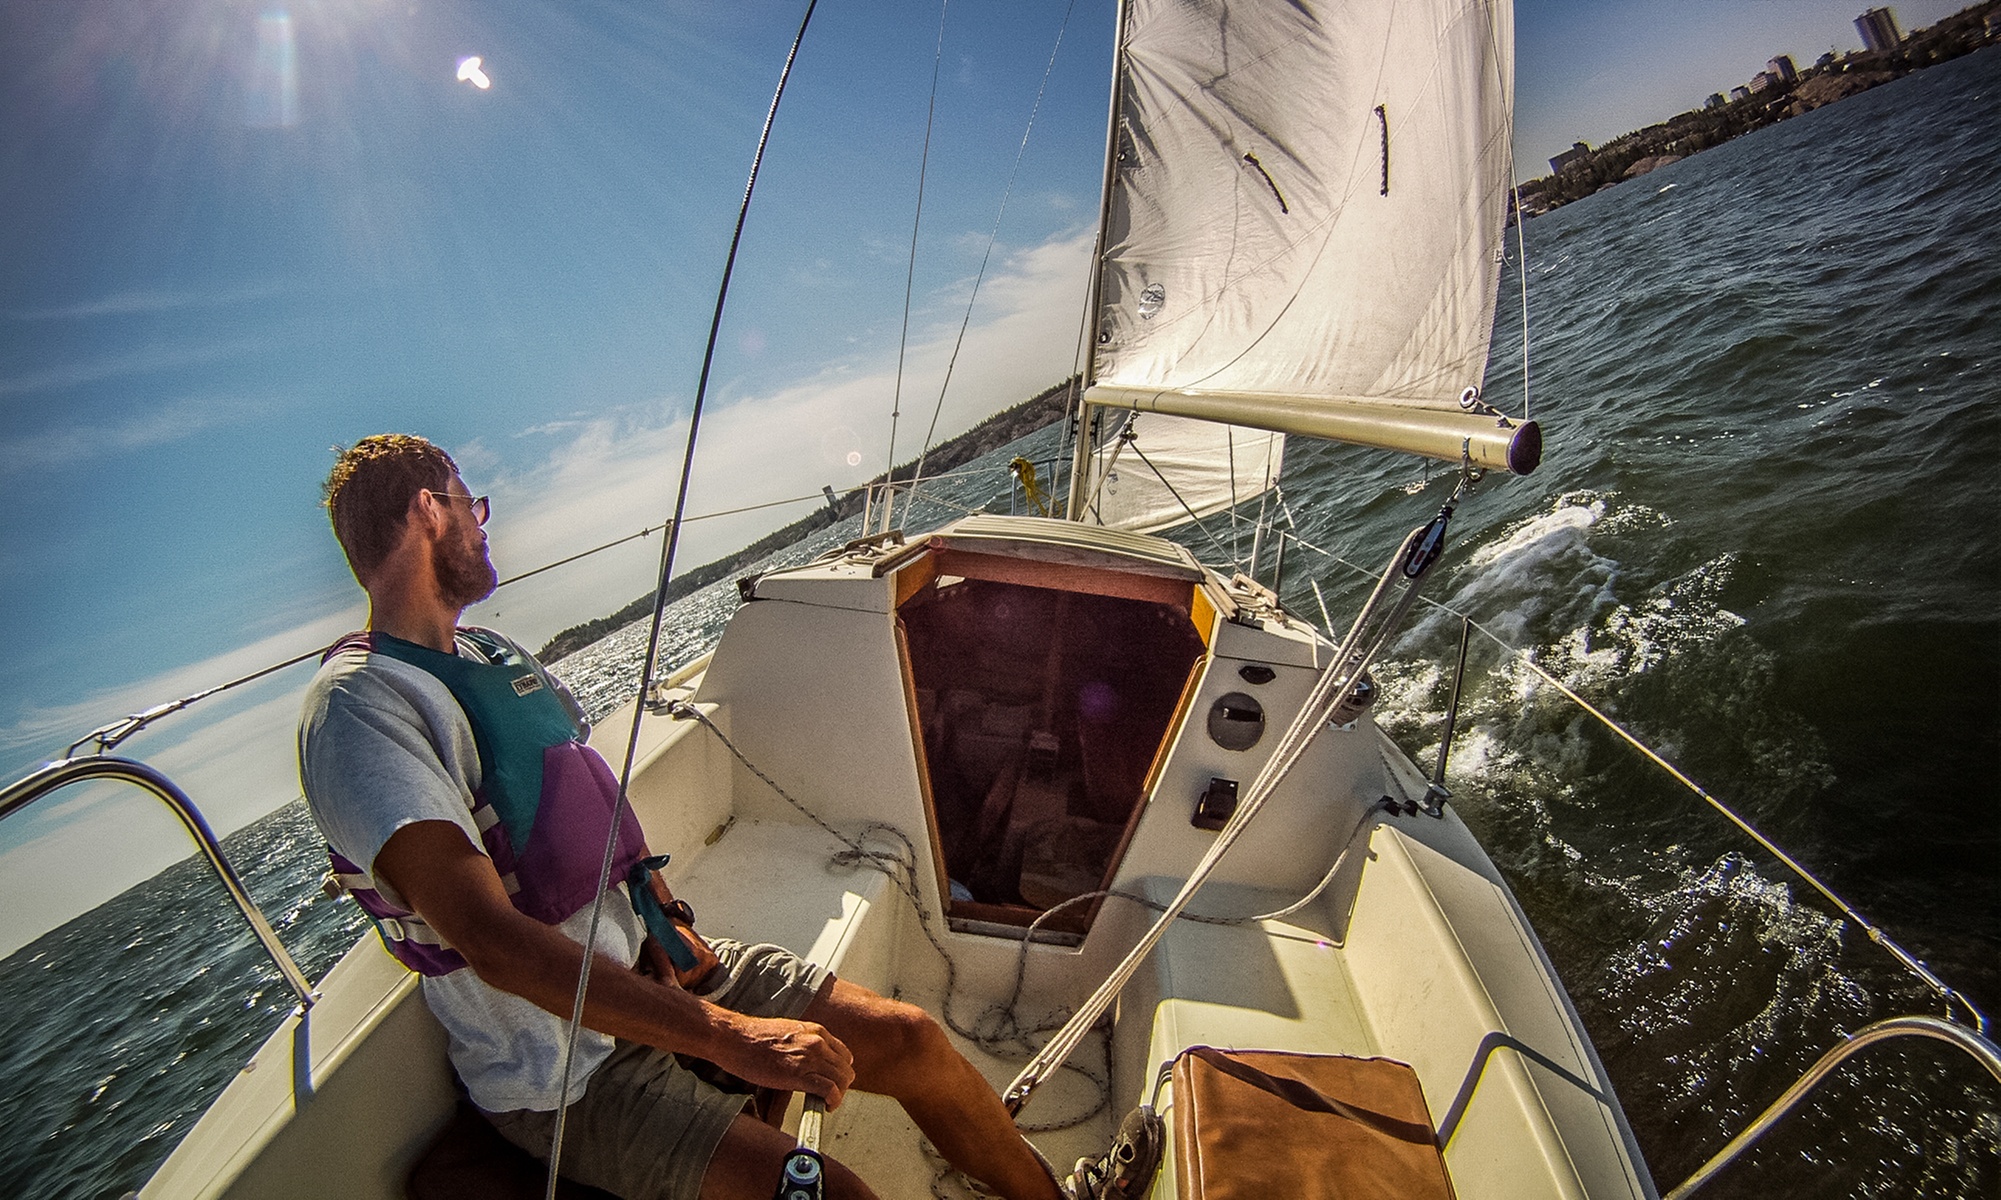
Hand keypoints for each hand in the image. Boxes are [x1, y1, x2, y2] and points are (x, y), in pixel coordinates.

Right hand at [717, 1014, 855, 1108]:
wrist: (735, 1038)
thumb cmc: (753, 1037)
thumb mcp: (789, 1032)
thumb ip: (804, 1043)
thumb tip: (810, 1061)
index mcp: (816, 1031)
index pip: (844, 1054)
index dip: (841, 1071)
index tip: (834, 1081)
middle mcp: (817, 1042)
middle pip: (845, 1069)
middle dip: (841, 1086)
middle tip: (830, 1096)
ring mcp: (809, 1058)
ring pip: (841, 1080)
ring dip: (838, 1095)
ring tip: (828, 1103)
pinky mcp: (798, 1075)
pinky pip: (829, 1090)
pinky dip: (832, 1101)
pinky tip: (826, 1107)